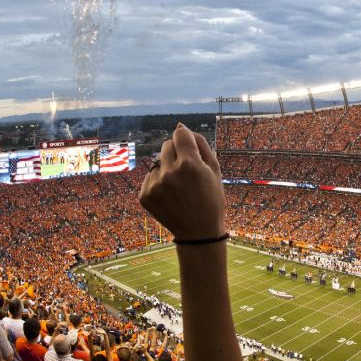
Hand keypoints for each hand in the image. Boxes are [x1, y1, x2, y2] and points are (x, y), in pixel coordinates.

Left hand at [139, 124, 225, 240]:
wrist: (198, 233)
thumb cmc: (211, 199)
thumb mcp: (215, 170)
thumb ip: (200, 144)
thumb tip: (180, 127)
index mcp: (190, 164)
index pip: (179, 134)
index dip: (186, 139)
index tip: (189, 148)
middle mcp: (170, 173)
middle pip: (166, 145)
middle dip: (176, 153)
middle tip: (186, 171)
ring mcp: (155, 185)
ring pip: (157, 162)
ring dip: (166, 169)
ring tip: (178, 187)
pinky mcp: (145, 195)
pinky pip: (150, 177)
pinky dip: (158, 183)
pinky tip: (170, 196)